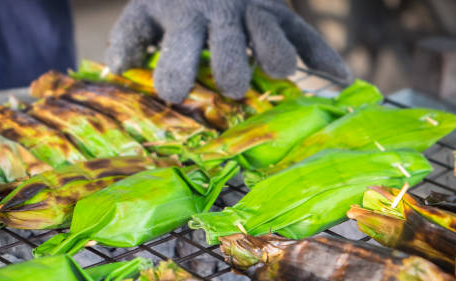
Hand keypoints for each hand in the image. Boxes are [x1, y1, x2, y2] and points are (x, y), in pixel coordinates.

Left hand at [106, 0, 350, 103]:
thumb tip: (114, 69)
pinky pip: (305, 34)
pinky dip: (323, 56)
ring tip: (276, 73)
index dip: (175, 69)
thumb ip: (130, 38)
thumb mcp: (146, 11)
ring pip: (271, 35)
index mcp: (184, 16)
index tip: (173, 94)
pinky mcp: (280, 14)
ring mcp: (255, 12)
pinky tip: (341, 78)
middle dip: (231, 66)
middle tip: (233, 87)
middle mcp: (222, 14)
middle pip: (229, 45)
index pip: (179, 45)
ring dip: (274, 55)